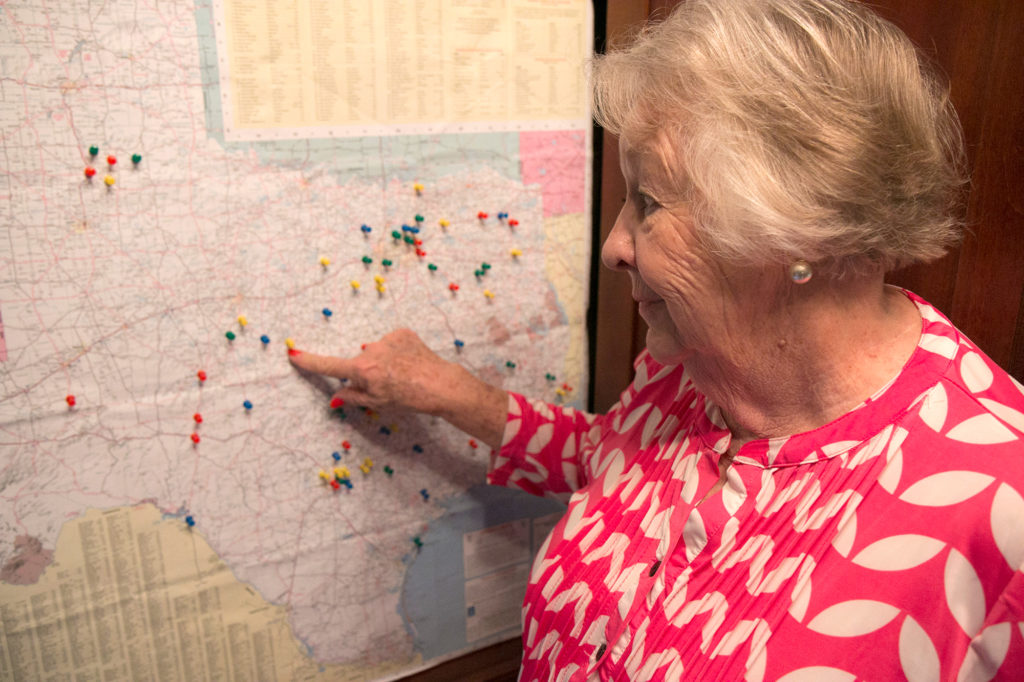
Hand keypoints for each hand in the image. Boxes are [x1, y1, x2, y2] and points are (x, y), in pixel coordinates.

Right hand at [288, 328, 508, 448]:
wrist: (440, 384)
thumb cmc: (409, 398)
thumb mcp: (377, 403)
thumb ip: (353, 397)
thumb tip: (335, 396)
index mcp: (363, 370)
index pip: (330, 366)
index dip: (310, 361)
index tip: (293, 353)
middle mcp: (371, 350)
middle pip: (360, 361)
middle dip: (367, 371)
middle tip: (387, 384)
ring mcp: (387, 339)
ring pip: (377, 351)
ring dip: (384, 360)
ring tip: (402, 374)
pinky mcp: (403, 332)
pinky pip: (392, 342)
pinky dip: (397, 351)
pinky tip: (409, 362)